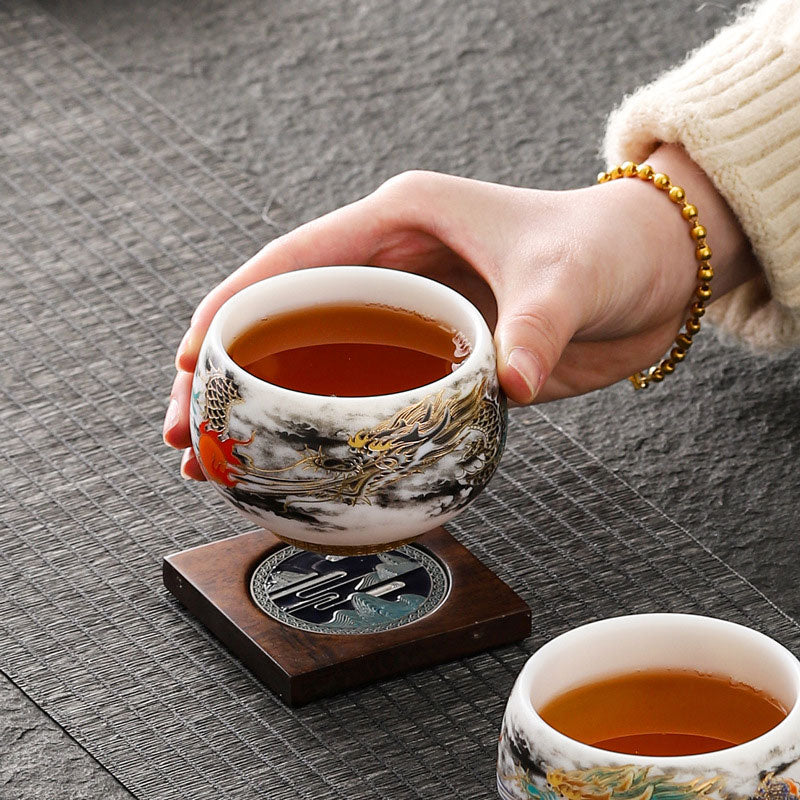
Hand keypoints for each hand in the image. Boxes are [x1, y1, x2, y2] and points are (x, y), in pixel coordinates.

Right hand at [164, 144, 757, 478]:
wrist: (656, 273)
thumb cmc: (610, 248)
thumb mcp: (567, 277)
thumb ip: (534, 329)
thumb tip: (508, 383)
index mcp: (400, 222)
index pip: (289, 265)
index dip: (230, 313)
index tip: (188, 366)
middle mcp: (393, 266)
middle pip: (285, 323)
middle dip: (229, 376)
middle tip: (188, 440)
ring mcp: (412, 316)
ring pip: (318, 364)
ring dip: (270, 412)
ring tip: (222, 464)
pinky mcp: (439, 356)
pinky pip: (370, 393)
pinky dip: (334, 428)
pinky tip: (309, 466)